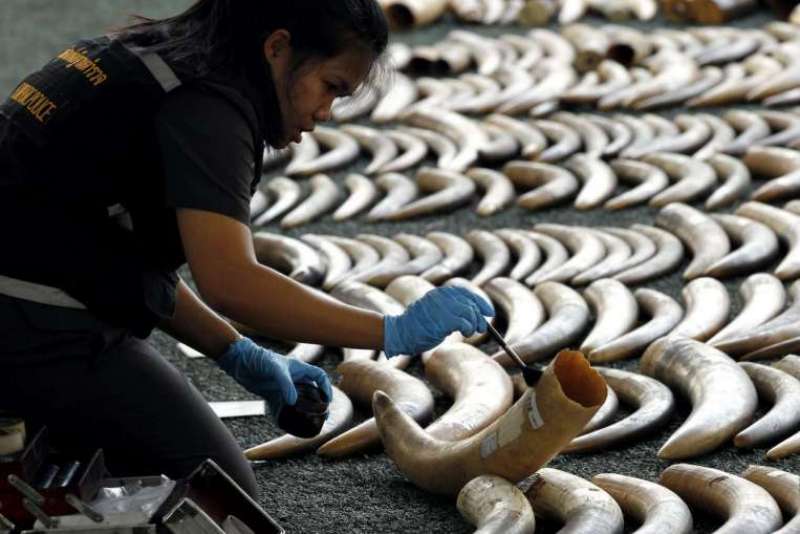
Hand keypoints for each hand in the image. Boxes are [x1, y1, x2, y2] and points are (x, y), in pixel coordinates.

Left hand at [217, 337, 332, 417]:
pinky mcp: (273, 393)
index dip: (326, 387)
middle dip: (319, 401)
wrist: (241, 362)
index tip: (327, 400)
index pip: (319, 376)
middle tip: (322, 414)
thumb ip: (286, 385)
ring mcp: (283, 386)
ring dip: (304, 408)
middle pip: (312, 389)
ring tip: (309, 419)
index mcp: (299, 368)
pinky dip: (288, 412)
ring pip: (299, 398)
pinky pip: (285, 404)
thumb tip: (293, 401)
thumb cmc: (260, 359)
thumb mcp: (275, 370)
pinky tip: (289, 420)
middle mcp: (293, 377)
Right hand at [383, 286, 494, 356]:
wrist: (400, 334)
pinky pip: (465, 323)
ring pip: (470, 313)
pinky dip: (469, 328)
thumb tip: (474, 315)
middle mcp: (440, 297)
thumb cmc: (417, 327)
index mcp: (439, 293)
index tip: (488, 312)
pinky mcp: (442, 320)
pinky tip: (466, 333)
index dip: (480, 302)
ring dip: (475, 324)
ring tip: (470, 332)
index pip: (465, 293)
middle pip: (470, 303)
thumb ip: (449, 309)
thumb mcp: (434, 312)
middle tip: (483, 328)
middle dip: (480, 316)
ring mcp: (441, 307)